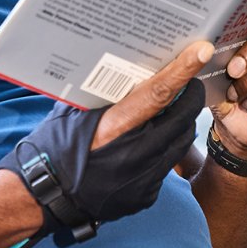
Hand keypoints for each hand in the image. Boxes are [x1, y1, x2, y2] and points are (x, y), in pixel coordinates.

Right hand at [0, 41, 212, 238]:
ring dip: (182, 123)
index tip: (200, 52)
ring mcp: (142, 178)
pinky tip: (150, 144)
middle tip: (191, 80)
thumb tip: (121, 67)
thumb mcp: (72, 113)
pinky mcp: (145, 195)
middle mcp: (132, 155)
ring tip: (174, 109)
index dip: (181, 72)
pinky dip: (164, 150)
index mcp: (112, 129)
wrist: (47, 195)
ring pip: (180, 143)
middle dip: (191, 96)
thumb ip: (99, 94)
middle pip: (180, 119)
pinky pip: (166, 166)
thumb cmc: (55, 147)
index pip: (157, 95)